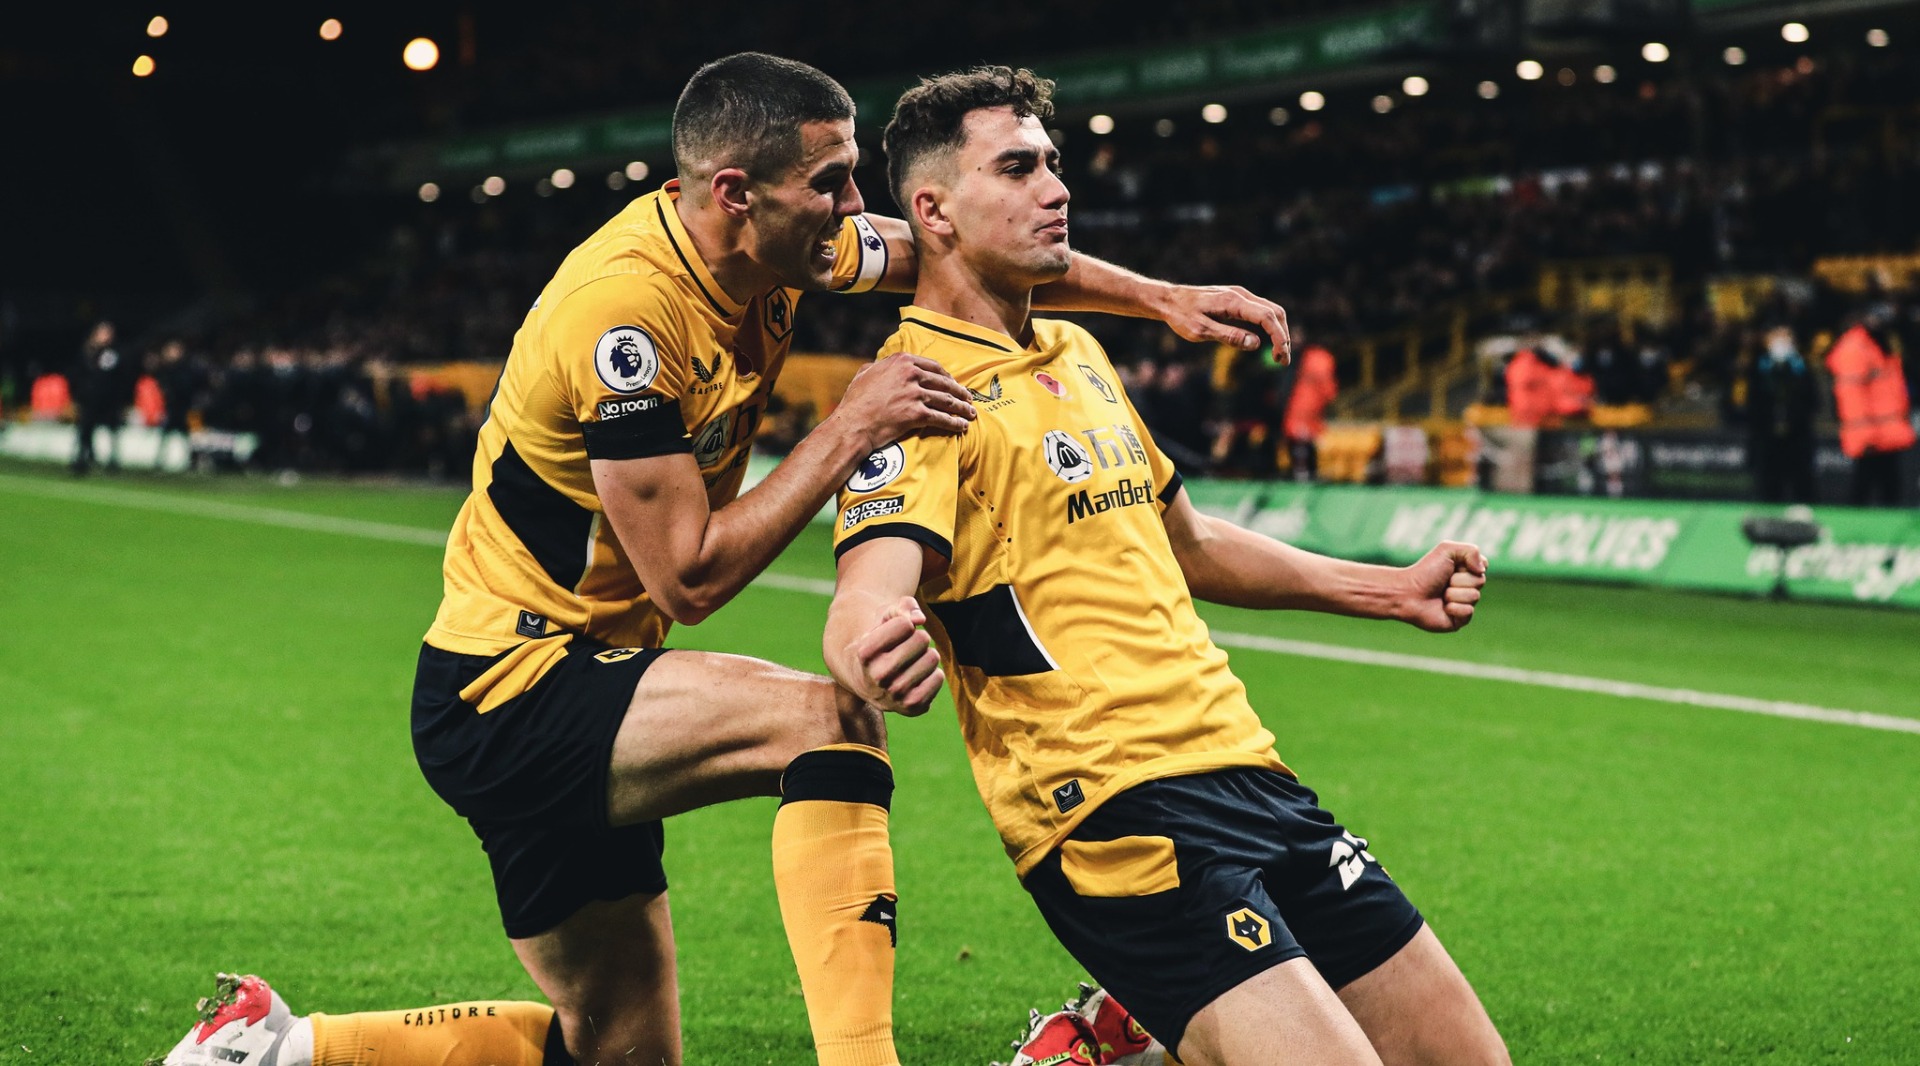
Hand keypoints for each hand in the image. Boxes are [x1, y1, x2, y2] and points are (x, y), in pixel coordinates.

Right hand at [834, 352, 974, 451]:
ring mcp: (914, 393)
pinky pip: (942, 418)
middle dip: (960, 392)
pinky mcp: (917, 414)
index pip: (933, 366)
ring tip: (971, 413)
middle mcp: (910, 374)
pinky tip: (962, 426)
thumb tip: (881, 364)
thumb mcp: (864, 374)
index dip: (947, 376)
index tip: (954, 383)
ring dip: (962, 408)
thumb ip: (878, 366)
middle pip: (944, 383)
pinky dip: (955, 423)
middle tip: (969, 399)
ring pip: (947, 400)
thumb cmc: (855, 402)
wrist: (852, 424)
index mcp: (901, 361)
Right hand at [847, 596, 943, 715]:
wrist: (866, 679)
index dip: (904, 624)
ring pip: (933, 658)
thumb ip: (902, 607)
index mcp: (865, 653)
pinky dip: (933, 674)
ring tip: (909, 663)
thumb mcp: (884, 617)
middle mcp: (877, 677)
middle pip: (922, 639)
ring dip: (925, 655)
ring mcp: (895, 695)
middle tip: (904, 648)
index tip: (893, 633)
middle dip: (918, 637)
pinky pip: (938, 678)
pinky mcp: (912, 708)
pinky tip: (917, 677)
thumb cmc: (879, 640)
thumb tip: (919, 619)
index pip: (906, 624)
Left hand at [1155, 284, 1291, 361]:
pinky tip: (1267, 341)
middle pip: (1275, 312)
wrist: (1169, 300)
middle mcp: (1240, 294)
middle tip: (1282, 360)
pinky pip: (1260, 310)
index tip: (1280, 356)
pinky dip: (1269, 325)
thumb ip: (1228, 336)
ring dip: (1278, 331)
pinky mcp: (1236, 299)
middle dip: (1283, 336)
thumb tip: (1255, 343)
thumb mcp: (1201, 331)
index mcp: (1233, 301)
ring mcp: (1240, 295)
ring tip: (1277, 354)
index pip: (1267, 317)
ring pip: (1270, 310)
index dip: (1278, 336)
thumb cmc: (1181, 316)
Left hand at [1400, 542, 1486, 632]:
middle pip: (1480, 581)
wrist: (1408, 593)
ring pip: (1474, 597)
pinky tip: (1443, 607)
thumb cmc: (1425, 571)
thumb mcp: (1447, 550)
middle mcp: (1469, 588)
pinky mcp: (1460, 620)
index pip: (1483, 567)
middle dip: (1458, 580)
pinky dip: (1453, 608)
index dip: (1468, 566)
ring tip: (1441, 595)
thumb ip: (1471, 551)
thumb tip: (1483, 570)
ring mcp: (1465, 604)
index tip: (1452, 566)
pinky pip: (1468, 612)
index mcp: (1467, 571)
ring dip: (1453, 594)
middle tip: (1443, 582)